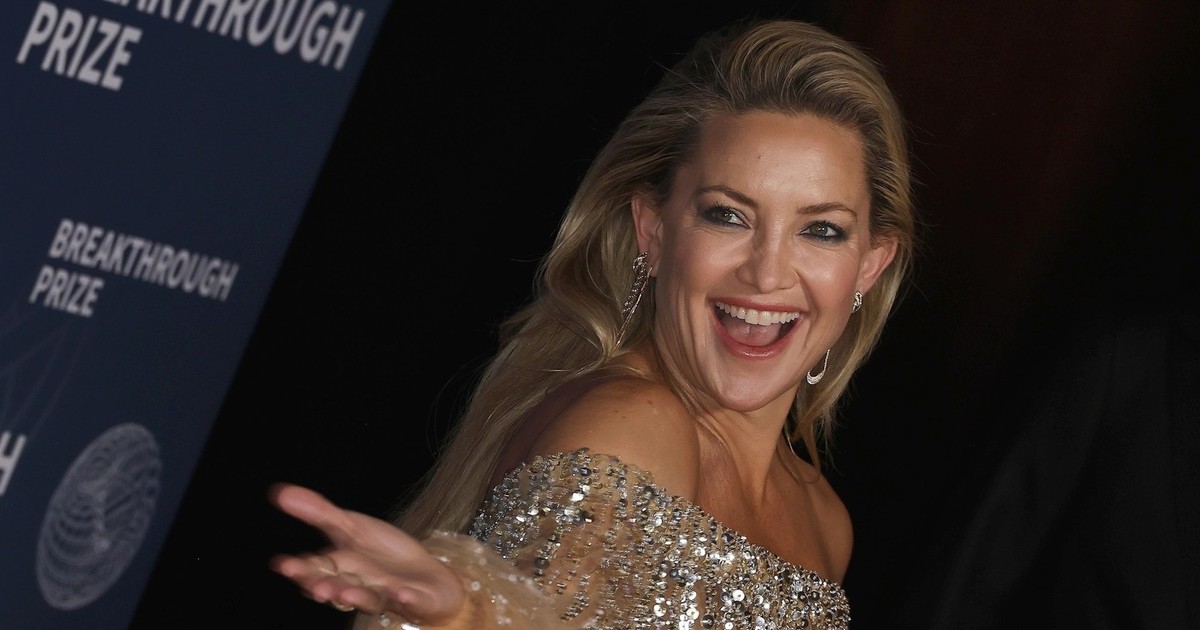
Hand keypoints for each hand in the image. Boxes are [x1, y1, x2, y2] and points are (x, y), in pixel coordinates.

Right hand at [268, 483, 467, 627]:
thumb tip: (279, 492)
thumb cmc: (383, 554)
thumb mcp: (351, 527)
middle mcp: (359, 585)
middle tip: (313, 586)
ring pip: (369, 598)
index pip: (316, 569)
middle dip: (324, 587)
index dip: (300, 569)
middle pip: (338, 587)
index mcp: (341, 568)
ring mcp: (387, 594)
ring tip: (346, 592)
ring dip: (357, 596)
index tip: (282, 564)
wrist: (425, 576)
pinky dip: (406, 599)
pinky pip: (411, 601)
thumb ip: (319, 513)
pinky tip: (402, 593)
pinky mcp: (415, 599)